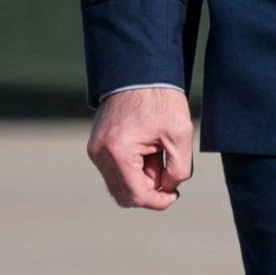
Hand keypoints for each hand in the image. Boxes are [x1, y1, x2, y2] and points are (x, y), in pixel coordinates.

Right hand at [86, 86, 198, 210]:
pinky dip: (132, 170)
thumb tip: (167, 189)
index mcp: (119, 153)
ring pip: (119, 185)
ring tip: (157, 155)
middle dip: (149, 191)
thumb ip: (179, 170)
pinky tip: (147, 151)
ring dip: (141, 180)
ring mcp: (95, 150)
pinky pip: (114, 171)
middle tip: (168, 171)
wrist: (140, 72)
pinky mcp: (96, 145)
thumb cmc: (161, 100)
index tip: (175, 194)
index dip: (159, 202)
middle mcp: (100, 154)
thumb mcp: (181, 135)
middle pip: (124, 196)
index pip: (137, 196)